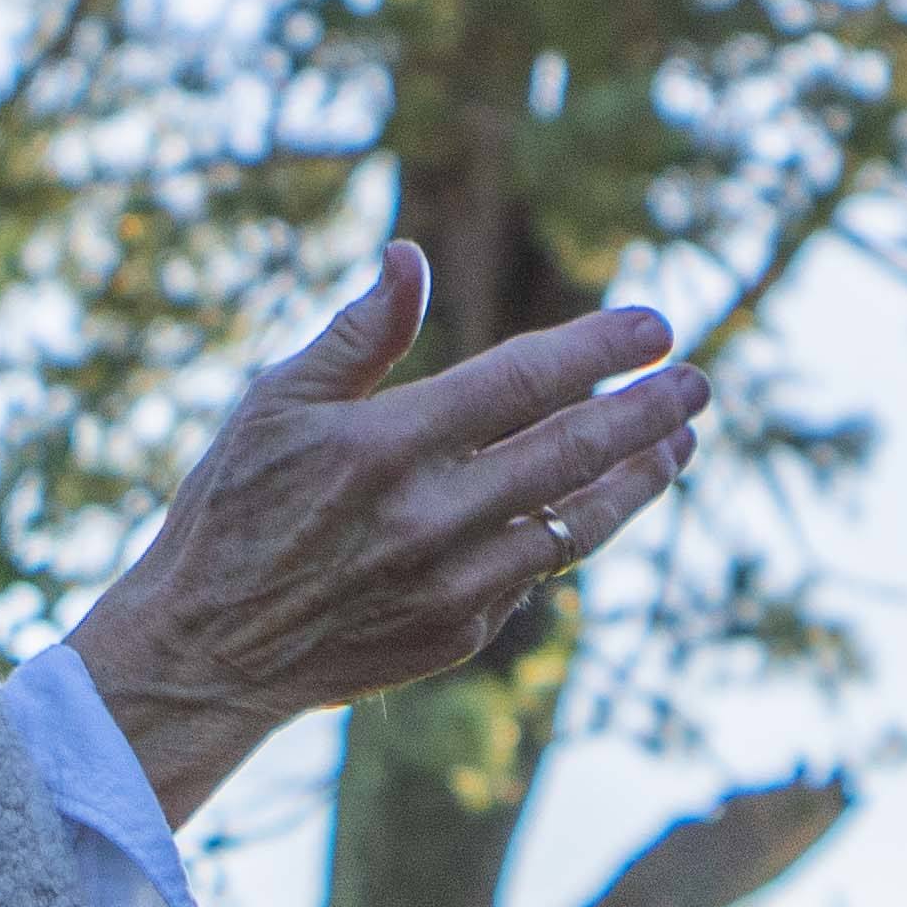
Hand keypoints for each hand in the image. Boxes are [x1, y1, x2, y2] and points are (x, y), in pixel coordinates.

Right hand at [72, 248, 706, 820]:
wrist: (208, 649)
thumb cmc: (233, 506)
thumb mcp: (274, 404)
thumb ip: (356, 334)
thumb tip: (410, 256)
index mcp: (387, 444)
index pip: (524, 380)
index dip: (600, 349)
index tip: (658, 327)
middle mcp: (431, 517)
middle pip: (574, 451)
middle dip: (649, 412)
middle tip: (698, 382)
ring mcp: (452, 585)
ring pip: (578, 524)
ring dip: (639, 481)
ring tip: (679, 445)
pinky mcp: (458, 635)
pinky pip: (536, 576)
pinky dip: (573, 536)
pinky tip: (596, 506)